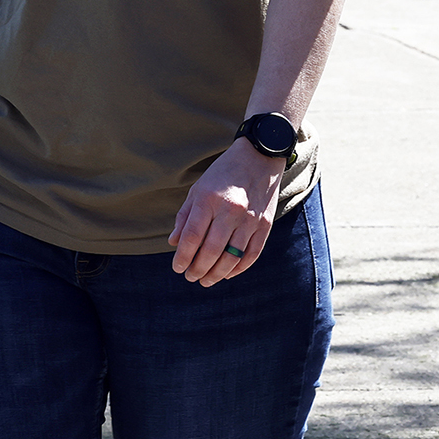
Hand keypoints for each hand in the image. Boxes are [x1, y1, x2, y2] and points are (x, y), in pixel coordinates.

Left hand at [170, 140, 283, 287]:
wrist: (259, 157)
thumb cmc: (223, 173)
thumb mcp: (198, 189)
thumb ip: (185, 216)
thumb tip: (174, 243)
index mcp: (209, 199)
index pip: (192, 237)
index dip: (182, 257)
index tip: (178, 268)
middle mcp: (230, 210)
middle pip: (211, 251)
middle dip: (197, 269)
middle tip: (190, 277)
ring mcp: (249, 219)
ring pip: (231, 257)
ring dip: (217, 274)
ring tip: (206, 280)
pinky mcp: (265, 224)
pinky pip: (252, 254)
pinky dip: (239, 269)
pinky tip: (228, 274)